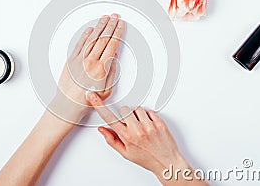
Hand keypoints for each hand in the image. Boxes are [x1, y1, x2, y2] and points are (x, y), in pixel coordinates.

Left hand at [51, 14, 124, 122]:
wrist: (68, 106)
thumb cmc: (87, 101)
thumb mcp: (107, 90)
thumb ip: (112, 72)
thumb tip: (113, 58)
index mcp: (101, 69)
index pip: (112, 45)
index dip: (117, 33)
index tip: (120, 26)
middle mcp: (90, 62)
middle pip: (103, 38)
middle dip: (111, 25)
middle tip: (115, 17)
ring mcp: (79, 60)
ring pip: (92, 39)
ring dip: (99, 27)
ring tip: (105, 18)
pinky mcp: (70, 60)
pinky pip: (79, 44)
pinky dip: (85, 35)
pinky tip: (90, 29)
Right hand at [88, 93, 208, 184]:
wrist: (166, 163)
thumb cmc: (147, 159)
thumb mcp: (126, 153)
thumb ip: (112, 140)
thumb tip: (102, 130)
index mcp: (127, 137)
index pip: (109, 118)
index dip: (99, 106)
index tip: (93, 97)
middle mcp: (137, 130)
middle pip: (124, 109)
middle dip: (126, 115)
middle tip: (131, 125)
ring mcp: (149, 125)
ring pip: (137, 108)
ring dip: (137, 115)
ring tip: (142, 126)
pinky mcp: (159, 122)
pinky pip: (149, 111)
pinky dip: (149, 116)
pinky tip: (150, 126)